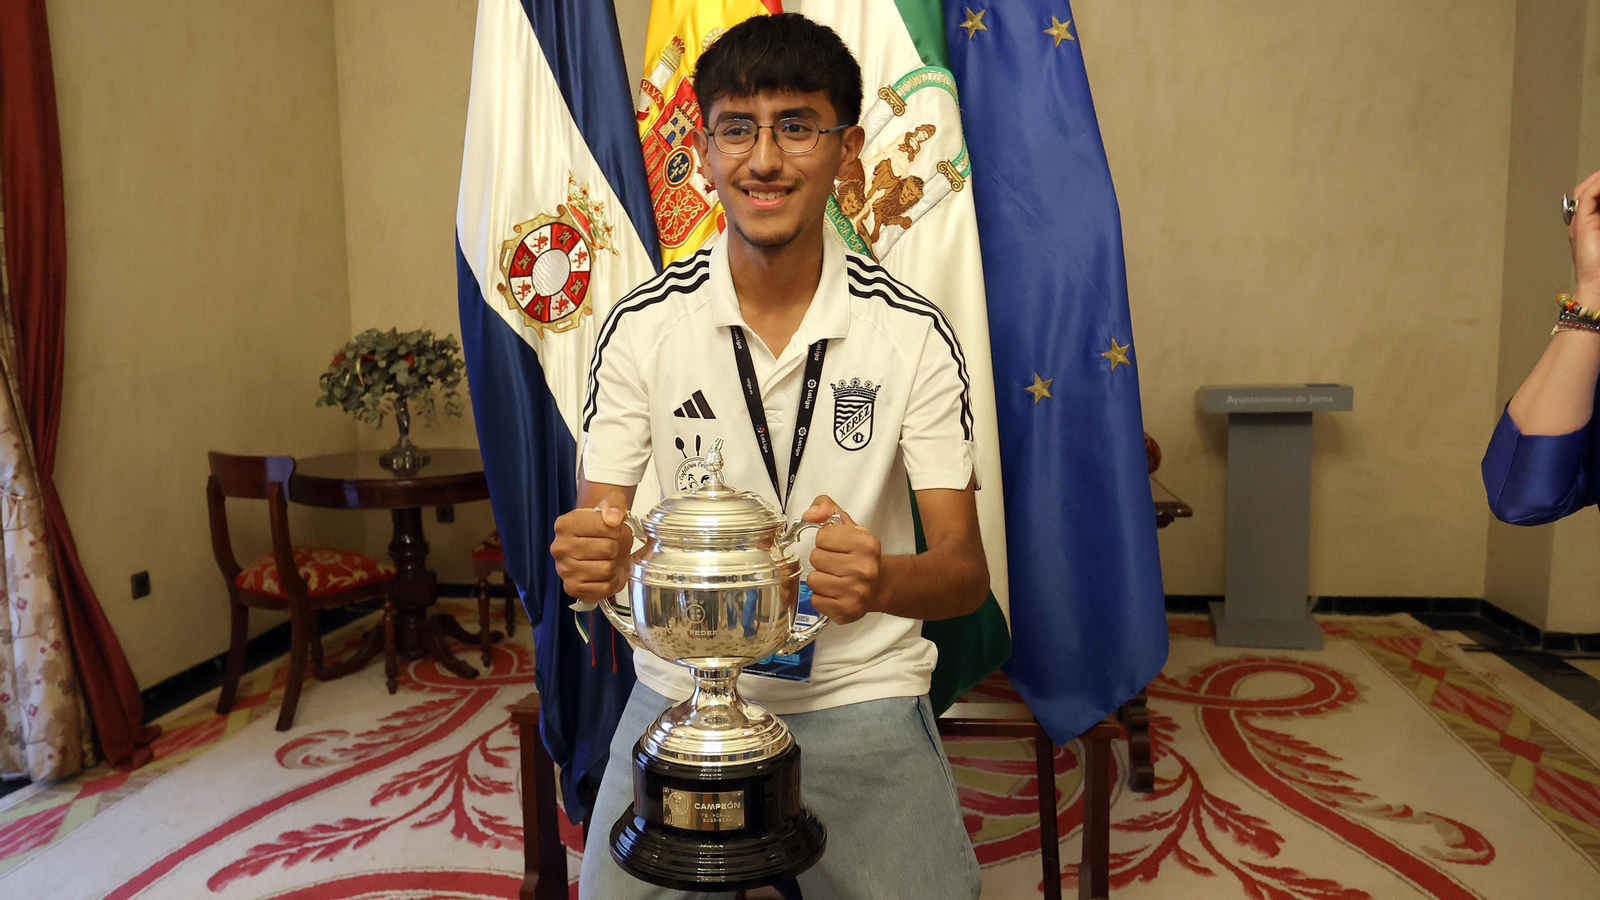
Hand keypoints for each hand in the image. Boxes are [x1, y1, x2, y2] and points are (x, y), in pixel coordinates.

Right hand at [551, 500, 632, 602]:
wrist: (599, 548)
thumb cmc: (603, 529)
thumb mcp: (611, 506)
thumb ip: (615, 503)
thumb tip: (613, 519)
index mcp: (565, 524)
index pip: (604, 525)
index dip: (617, 529)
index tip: (613, 530)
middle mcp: (560, 547)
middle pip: (607, 548)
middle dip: (616, 548)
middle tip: (610, 547)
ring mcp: (564, 570)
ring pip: (607, 569)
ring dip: (614, 565)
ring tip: (606, 560)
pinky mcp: (573, 588)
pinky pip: (605, 588)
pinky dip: (611, 582)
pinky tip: (604, 575)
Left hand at [801, 495, 883, 624]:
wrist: (880, 585)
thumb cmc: (859, 553)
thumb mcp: (847, 525)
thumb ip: (826, 508)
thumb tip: (809, 515)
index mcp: (866, 543)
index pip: (822, 536)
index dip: (825, 540)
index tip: (837, 546)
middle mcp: (864, 569)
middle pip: (816, 558)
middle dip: (822, 559)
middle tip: (836, 563)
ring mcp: (856, 592)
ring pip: (813, 580)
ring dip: (820, 579)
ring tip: (834, 578)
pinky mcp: (847, 611)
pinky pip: (815, 600)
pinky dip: (821, 597)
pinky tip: (834, 593)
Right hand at [1571, 170, 1599, 301]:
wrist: (1598, 283)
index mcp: (1592, 224)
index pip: (1594, 196)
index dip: (1599, 185)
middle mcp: (1583, 221)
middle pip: (1587, 190)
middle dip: (1598, 180)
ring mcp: (1579, 222)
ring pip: (1586, 190)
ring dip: (1598, 181)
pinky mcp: (1581, 224)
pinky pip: (1586, 197)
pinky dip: (1597, 187)